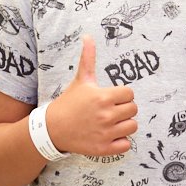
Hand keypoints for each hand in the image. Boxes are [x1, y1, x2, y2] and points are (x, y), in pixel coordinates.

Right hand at [46, 35, 137, 155]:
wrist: (52, 128)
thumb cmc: (69, 102)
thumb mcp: (80, 80)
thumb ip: (88, 58)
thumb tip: (88, 36)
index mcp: (103, 97)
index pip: (130, 94)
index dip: (122, 95)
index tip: (112, 97)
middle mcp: (106, 115)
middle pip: (133, 110)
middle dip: (124, 109)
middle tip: (111, 110)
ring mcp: (106, 133)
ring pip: (132, 126)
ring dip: (124, 125)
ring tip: (112, 122)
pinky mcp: (103, 148)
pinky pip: (126, 145)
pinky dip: (121, 141)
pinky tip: (110, 135)